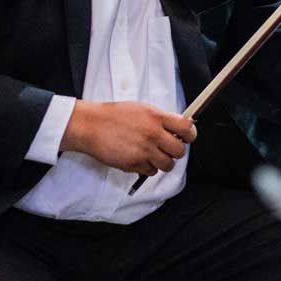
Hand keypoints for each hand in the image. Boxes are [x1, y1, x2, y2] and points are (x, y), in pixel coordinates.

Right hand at [60, 100, 196, 175]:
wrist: (91, 125)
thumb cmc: (114, 115)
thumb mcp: (141, 109)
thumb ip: (160, 119)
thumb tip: (177, 129)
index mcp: (156, 117)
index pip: (186, 128)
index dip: (190, 134)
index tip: (187, 137)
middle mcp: (153, 134)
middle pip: (180, 151)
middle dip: (175, 151)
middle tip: (166, 148)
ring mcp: (144, 150)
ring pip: (168, 165)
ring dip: (162, 162)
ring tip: (151, 154)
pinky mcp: (134, 164)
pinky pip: (151, 172)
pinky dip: (147, 167)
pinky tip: (138, 158)